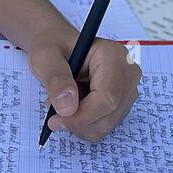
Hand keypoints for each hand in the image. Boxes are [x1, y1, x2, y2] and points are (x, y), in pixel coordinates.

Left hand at [25, 37, 141, 142]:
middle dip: (77, 121)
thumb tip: (68, 108)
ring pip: (106, 124)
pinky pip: (103, 126)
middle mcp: (127, 73)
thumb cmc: (54, 46)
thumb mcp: (45, 57)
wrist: (60, 47)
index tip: (55, 121)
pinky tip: (73, 107)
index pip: (108, 97)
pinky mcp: (121, 104)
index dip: (82, 116)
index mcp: (113, 55)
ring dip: (78, 123)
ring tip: (62, 103)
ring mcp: (127, 90)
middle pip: (109, 114)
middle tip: (52, 113)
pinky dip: (83, 125)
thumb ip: (55, 79)